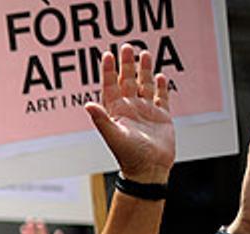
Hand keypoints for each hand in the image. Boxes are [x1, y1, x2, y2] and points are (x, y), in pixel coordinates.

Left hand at [84, 45, 174, 182]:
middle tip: (126, 47)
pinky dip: (161, 87)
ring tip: (144, 53)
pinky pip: (161, 98)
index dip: (108, 72)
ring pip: (145, 85)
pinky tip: (160, 75)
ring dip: (144, 70)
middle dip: (127, 65)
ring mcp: (146, 112)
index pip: (110, 87)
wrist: (148, 169)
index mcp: (116, 112)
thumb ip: (101, 119)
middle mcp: (130, 109)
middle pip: (127, 82)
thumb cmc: (128, 155)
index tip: (106, 55)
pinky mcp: (162, 117)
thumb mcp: (113, 135)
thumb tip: (87, 104)